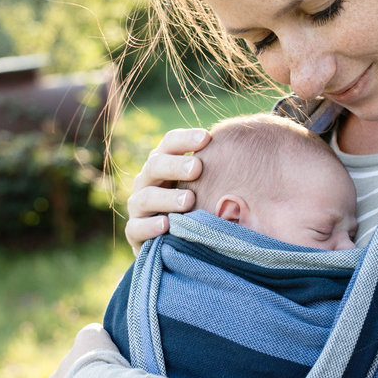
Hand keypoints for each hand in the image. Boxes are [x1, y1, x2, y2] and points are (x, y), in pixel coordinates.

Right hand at [124, 127, 211, 252]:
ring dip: (166, 198)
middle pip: (155, 166)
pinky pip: (136, 228)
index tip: (207, 138)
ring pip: (145, 198)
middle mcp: (146, 181)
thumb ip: (213, 169)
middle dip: (175, 166)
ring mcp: (138, 207)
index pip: (169, 144)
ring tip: (188, 201)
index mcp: (163, 163)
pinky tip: (166, 225)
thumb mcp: (202, 184)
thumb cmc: (195, 203)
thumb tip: (243, 149)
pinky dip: (150, 226)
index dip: (185, 139)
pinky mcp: (134, 232)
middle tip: (197, 168)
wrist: (171, 239)